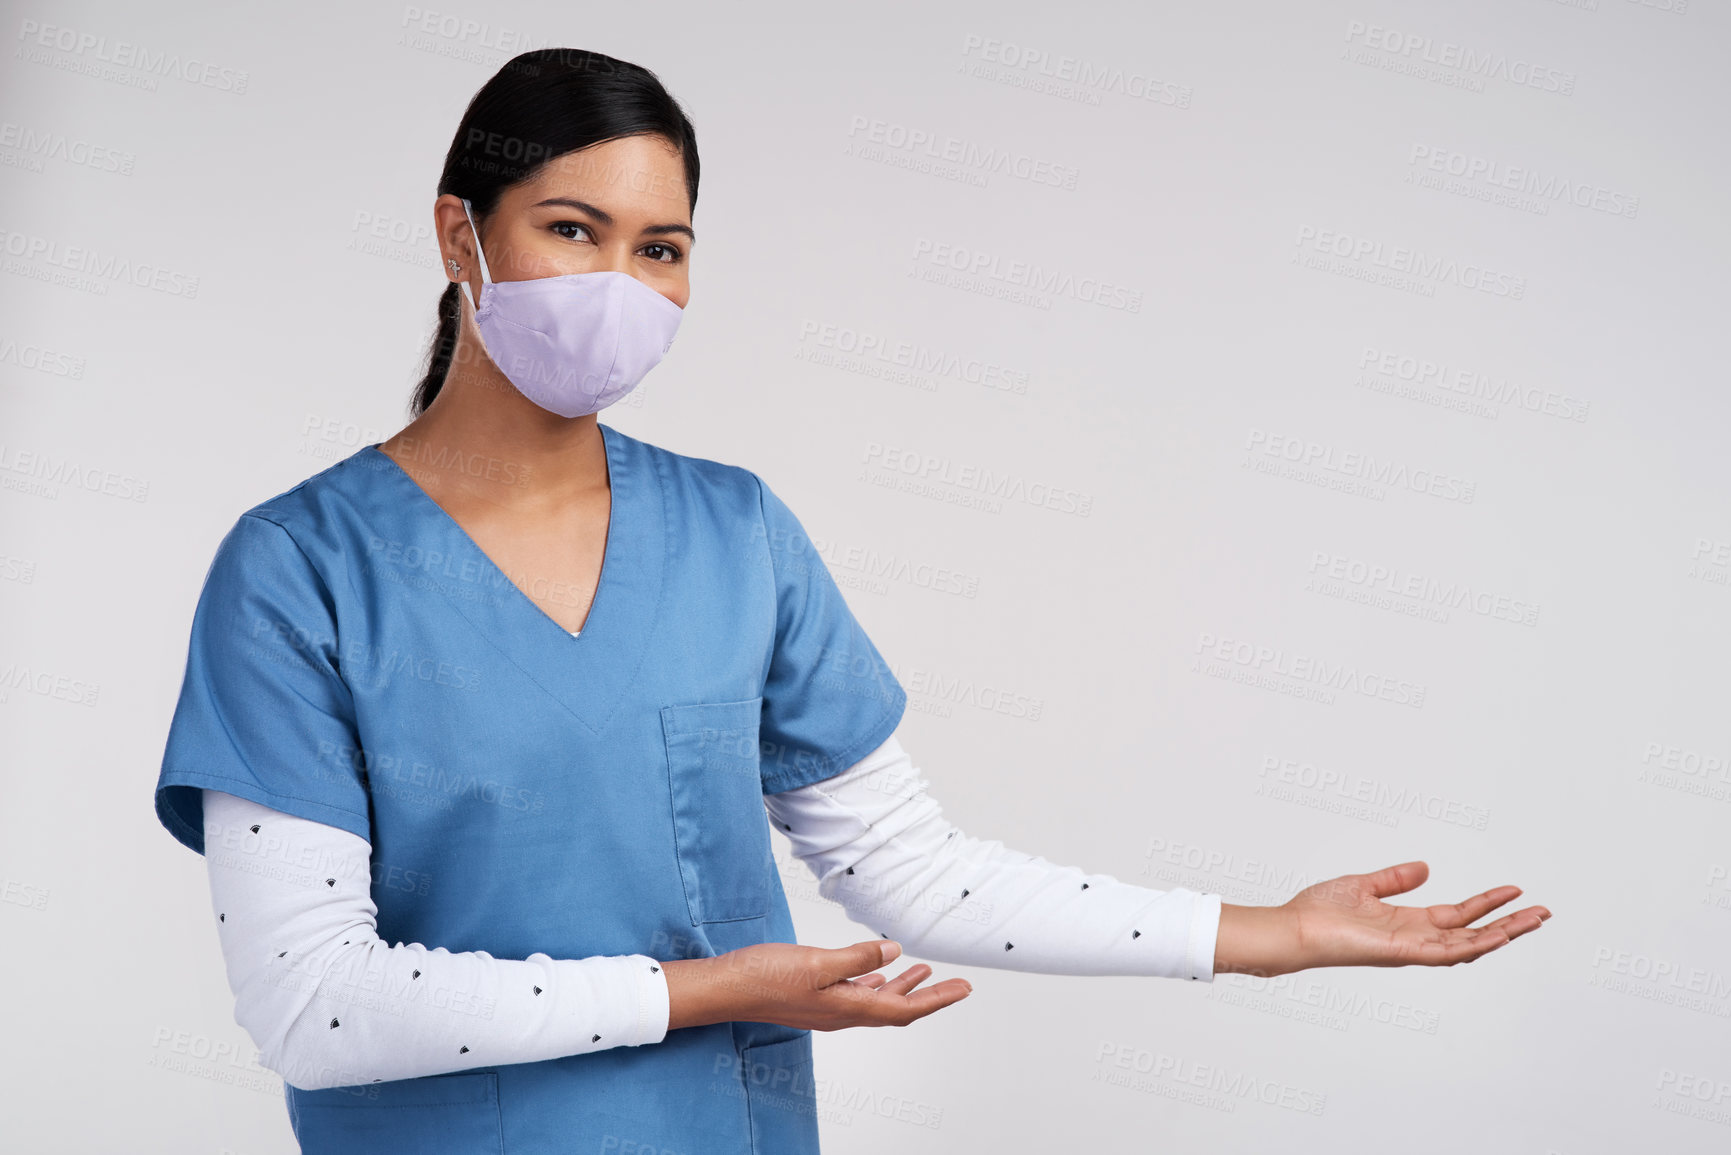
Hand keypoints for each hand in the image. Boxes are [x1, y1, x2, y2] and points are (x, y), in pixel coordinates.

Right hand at [663, 939, 972, 1031]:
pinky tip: (878, 973)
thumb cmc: (766, 976)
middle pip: (897, 1008)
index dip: (937, 998)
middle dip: (929, 994)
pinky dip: (875, 983)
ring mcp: (828, 1006)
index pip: (904, 1010)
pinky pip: (856, 994)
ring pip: (877, 1001)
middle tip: (957, 983)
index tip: (964, 988)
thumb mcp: (818, 962)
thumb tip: (895, 952)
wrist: (728, 987)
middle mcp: (842, 1013)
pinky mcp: (815, 996)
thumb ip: (857, 959)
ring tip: (923, 969)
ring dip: (903, 986)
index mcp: (848, 1009)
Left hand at [1217, 861, 1550, 977]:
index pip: (1459, 915)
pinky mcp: (1401, 953)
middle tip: (1544, 912)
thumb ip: (1394, 879)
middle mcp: (1415, 939)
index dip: (1488, 903)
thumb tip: (1425, 868)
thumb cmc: (1319, 911)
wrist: (1294, 928)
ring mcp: (1411, 949)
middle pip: (1474, 933)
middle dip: (1510, 925)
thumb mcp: (1363, 885)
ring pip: (1470, 946)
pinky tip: (1498, 935)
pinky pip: (1446, 953)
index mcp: (1408, 923)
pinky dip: (1474, 945)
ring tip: (1534, 920)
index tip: (1514, 890)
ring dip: (1504, 934)